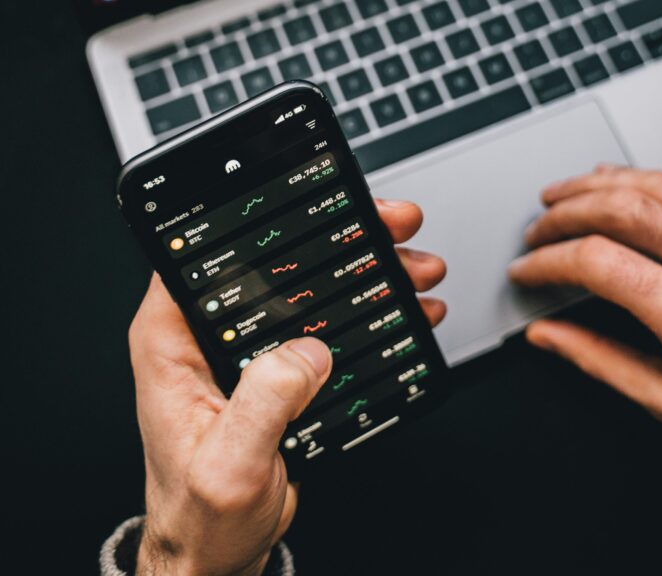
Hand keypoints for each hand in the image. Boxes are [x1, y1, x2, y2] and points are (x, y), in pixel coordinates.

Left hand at [130, 199, 445, 575]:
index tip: (320, 196)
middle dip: (339, 236)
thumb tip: (305, 354)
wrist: (216, 555)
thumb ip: (262, 404)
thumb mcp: (228, 464)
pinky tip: (403, 309)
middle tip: (390, 224)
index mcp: (173, 338)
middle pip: (273, 260)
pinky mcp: (273, 369)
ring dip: (364, 272)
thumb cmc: (200, 517)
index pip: (212, 251)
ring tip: (413, 268)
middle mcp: (207, 333)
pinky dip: (365, 312)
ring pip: (307, 287)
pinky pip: (322, 323)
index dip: (266, 215)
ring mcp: (244, 348)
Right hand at [508, 164, 661, 429]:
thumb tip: (547, 336)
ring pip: (650, 184)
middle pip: (618, 209)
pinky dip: (634, 178)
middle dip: (562, 215)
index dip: (547, 261)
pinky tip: (610, 183)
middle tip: (535, 235)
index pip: (595, 261)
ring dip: (593, 185)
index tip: (526, 271)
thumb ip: (601, 360)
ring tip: (558, 196)